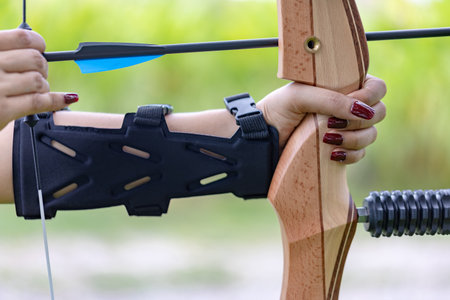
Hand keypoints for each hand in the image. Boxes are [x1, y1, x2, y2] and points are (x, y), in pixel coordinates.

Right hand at [0, 29, 77, 129]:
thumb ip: (5, 54)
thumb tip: (37, 49)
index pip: (23, 37)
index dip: (38, 43)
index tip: (40, 49)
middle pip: (35, 60)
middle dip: (42, 68)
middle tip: (36, 74)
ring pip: (39, 81)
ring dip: (43, 87)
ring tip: (33, 91)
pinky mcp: (2, 110)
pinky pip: (39, 102)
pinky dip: (56, 100)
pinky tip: (66, 99)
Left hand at [257, 75, 386, 163]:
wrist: (262, 139)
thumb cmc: (278, 110)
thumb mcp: (300, 96)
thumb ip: (330, 99)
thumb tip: (362, 110)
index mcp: (341, 86)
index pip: (376, 87)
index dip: (370, 95)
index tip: (352, 101)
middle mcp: (346, 106)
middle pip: (379, 112)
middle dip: (360, 120)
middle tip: (332, 123)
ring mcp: (345, 129)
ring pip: (371, 134)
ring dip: (354, 138)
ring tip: (327, 139)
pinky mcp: (340, 149)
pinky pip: (360, 154)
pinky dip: (350, 155)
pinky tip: (332, 154)